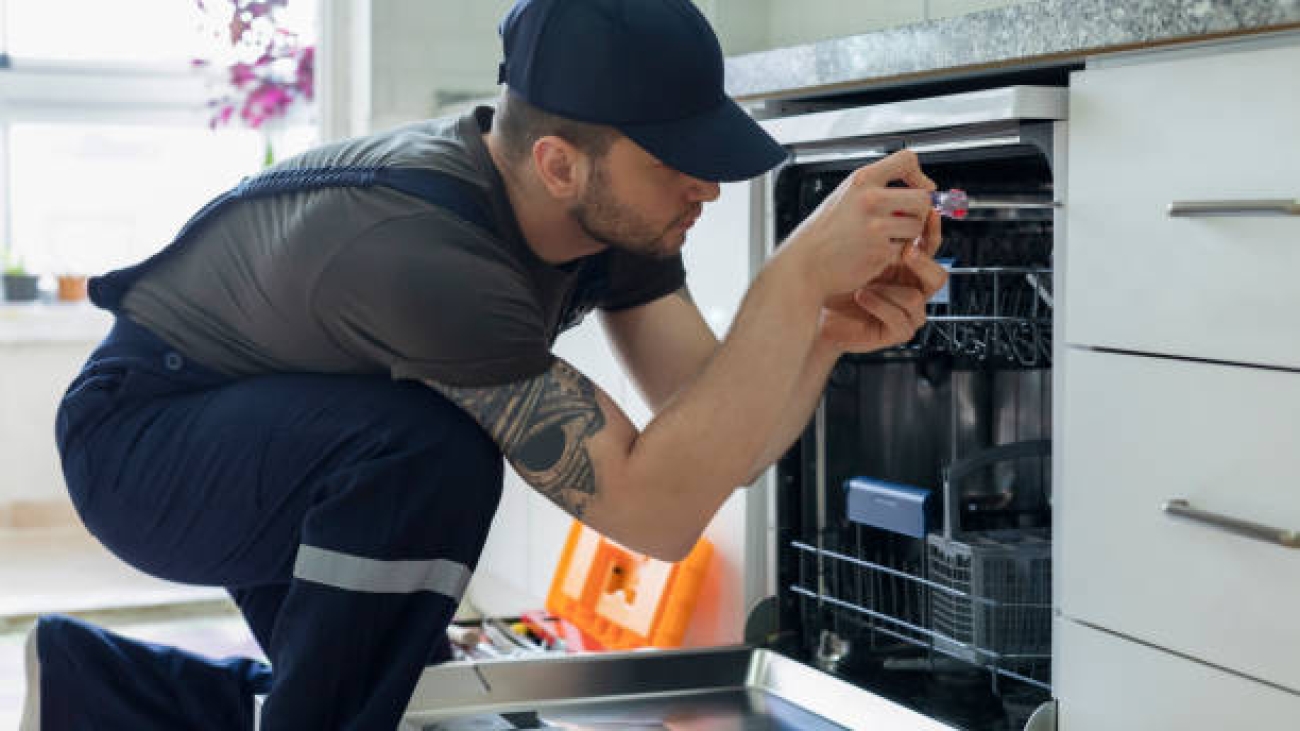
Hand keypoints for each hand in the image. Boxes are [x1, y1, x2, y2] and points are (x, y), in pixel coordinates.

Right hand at [785, 149, 934, 297]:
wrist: (805, 264)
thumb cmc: (825, 232)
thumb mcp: (846, 196)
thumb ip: (877, 188)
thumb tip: (918, 187)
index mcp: (861, 179)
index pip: (907, 160)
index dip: (919, 175)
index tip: (919, 187)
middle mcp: (870, 199)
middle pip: (922, 198)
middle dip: (919, 211)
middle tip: (906, 219)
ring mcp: (876, 226)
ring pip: (917, 225)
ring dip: (908, 234)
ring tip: (885, 237)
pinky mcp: (880, 251)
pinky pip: (905, 248)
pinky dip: (895, 252)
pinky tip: (874, 252)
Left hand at [818, 211, 947, 354]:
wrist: (819, 310)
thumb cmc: (836, 280)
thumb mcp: (859, 251)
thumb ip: (878, 230)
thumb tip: (890, 199)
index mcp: (907, 267)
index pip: (929, 247)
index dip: (931, 231)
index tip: (927, 215)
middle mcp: (911, 288)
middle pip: (938, 277)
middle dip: (923, 263)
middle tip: (906, 251)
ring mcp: (907, 312)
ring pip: (916, 298)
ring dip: (888, 289)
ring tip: (863, 282)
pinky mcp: (898, 332)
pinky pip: (899, 318)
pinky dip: (878, 305)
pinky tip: (861, 295)